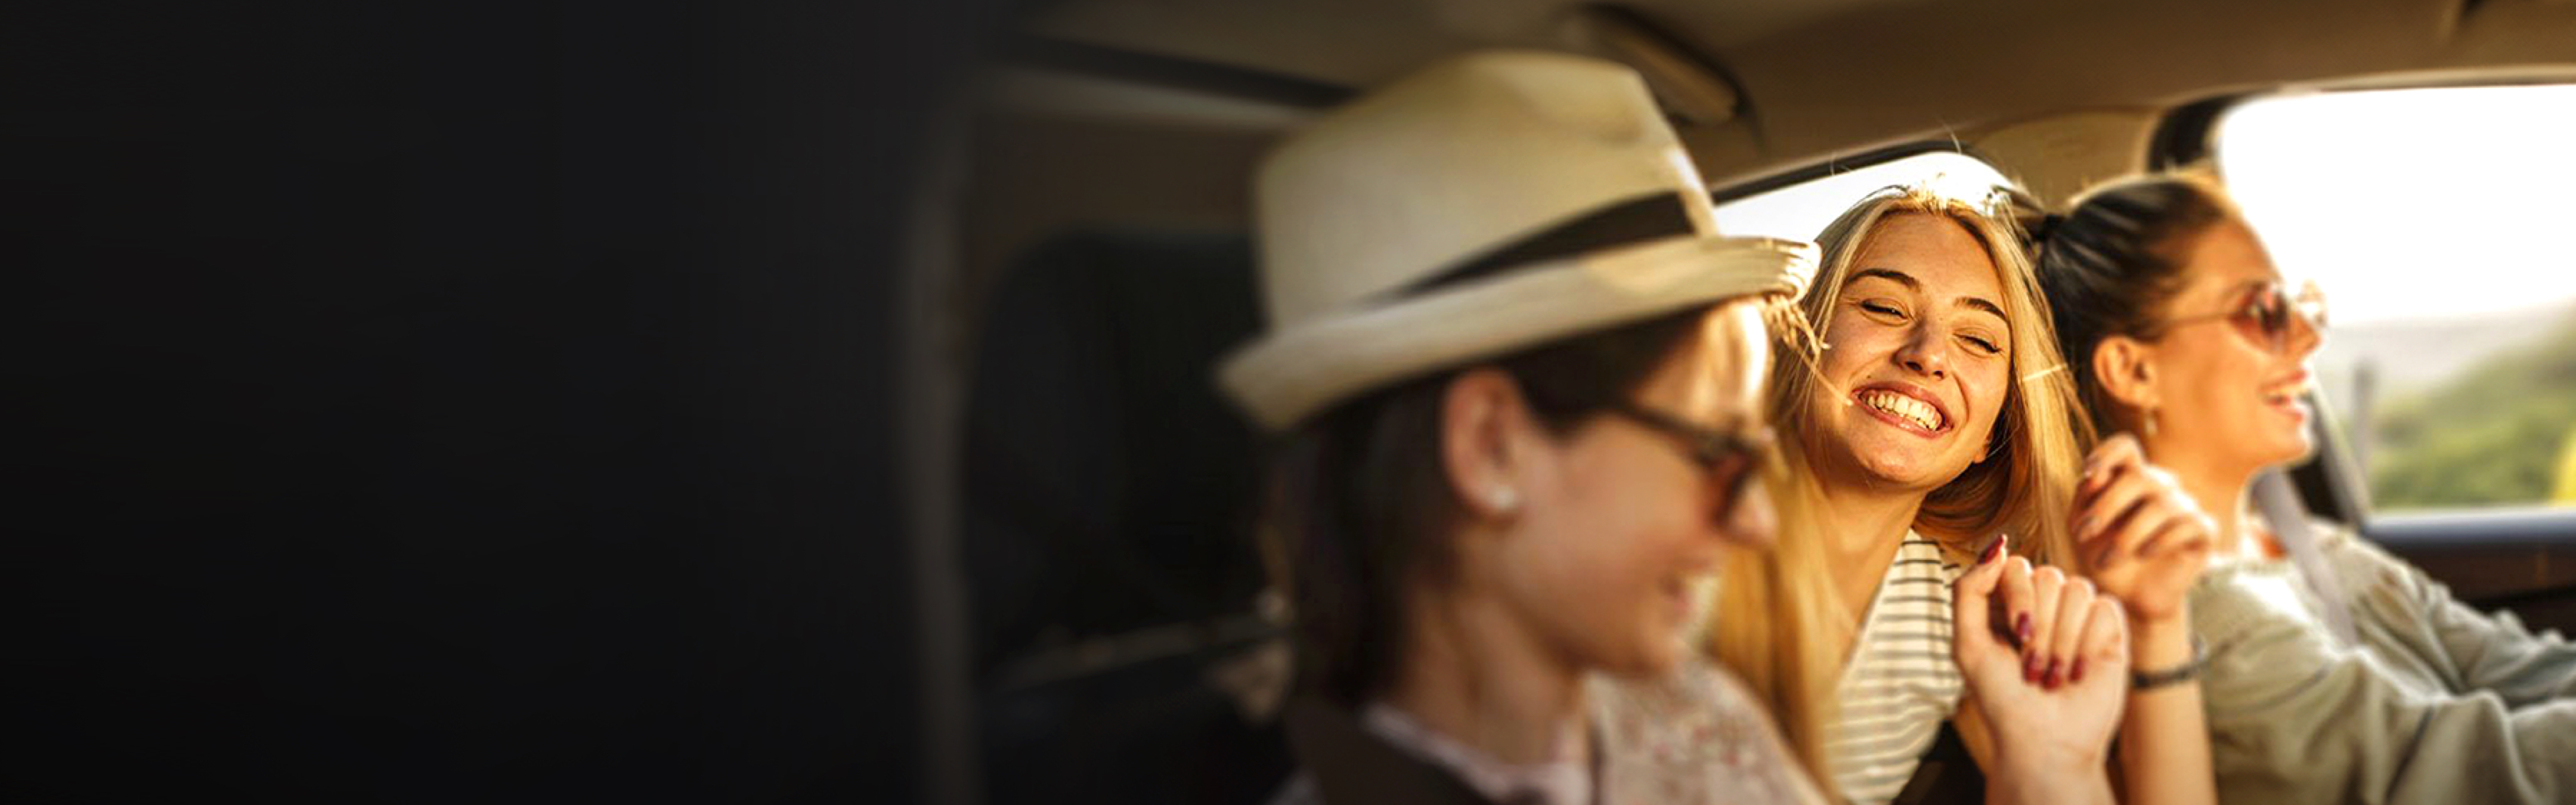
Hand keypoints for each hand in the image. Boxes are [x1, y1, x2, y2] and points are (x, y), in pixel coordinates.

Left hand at [1954, 537, 2127, 775]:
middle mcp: (2043, 603)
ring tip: (2053, 676)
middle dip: (2039, 628)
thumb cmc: (2001, 697)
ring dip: (2062, 641)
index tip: (2015, 636)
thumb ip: (1970, 589)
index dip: (2018, 597)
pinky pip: (2105, 608)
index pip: (2014, 565)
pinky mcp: (2108, 632)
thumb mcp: (1967, 643)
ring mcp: (2077, 616)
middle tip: (2032, 668)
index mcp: (2006, 602)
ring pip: (2077, 590)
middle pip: (2047, 576)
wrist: (2043, 742)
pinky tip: (2078, 673)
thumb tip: (1998, 544)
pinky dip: (2088, 645)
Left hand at [2072, 434, 2215, 624]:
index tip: (2090, 473)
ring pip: (2162, 504)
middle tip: (2084, 534)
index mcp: (2128, 478)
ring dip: (2128, 535)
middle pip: (2140, 476)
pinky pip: (2189, 524)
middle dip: (2107, 506)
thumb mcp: (2082, 527)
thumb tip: (2097, 476)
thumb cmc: (2102, 558)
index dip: (2108, 453)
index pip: (2126, 447)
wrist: (2128, 599)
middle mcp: (2160, 486)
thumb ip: (2085, 497)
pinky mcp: (2204, 531)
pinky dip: (2161, 540)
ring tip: (2108, 559)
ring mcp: (2185, 506)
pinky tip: (2144, 555)